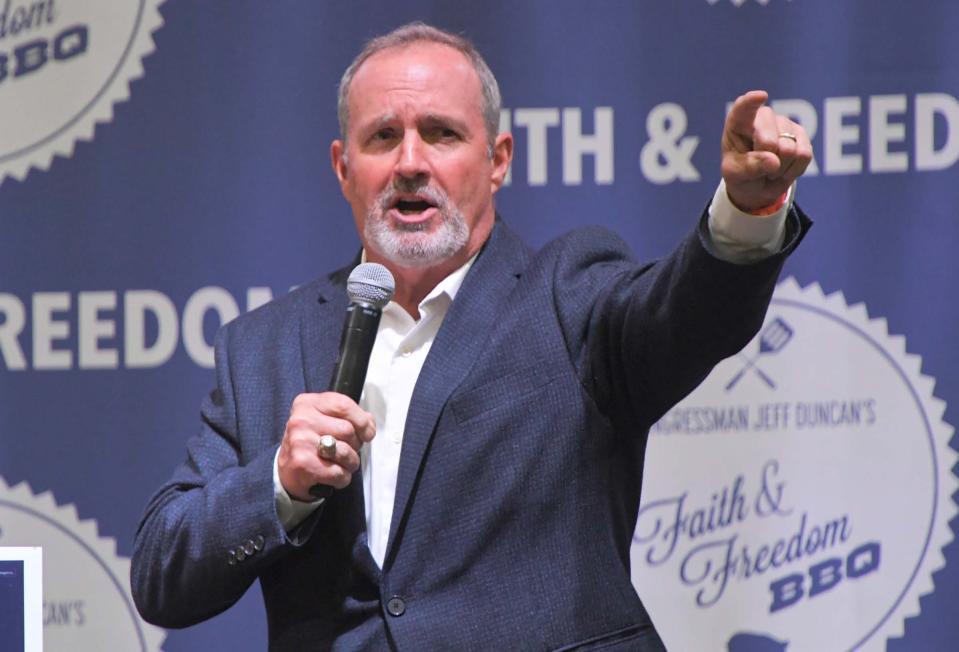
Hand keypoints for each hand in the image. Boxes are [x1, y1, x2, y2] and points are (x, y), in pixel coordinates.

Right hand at [278, 392, 375, 500]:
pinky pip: (339, 473)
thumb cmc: (310, 443)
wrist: (287, 470)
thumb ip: (349, 416)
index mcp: (307, 404)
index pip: (344, 405)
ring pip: (346, 452)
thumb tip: (368, 424)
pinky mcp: (303, 464)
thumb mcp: (325, 420)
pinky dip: (342, 478)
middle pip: (348, 430)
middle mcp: (301, 420)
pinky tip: (333, 475)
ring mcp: (301, 442)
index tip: (367, 432)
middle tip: (346, 450)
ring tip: (341, 463)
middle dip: (355, 445)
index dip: (362, 420)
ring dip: (350, 463)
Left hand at [721, 90, 812, 212]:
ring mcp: (784, 124)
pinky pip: (803, 155)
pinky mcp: (802, 136)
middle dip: (764, 161)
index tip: (761, 96)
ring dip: (779, 169)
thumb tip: (774, 162)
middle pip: (769, 141)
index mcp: (738, 123)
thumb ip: (750, 167)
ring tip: (770, 169)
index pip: (743, 109)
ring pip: (788, 150)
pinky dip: (793, 170)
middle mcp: (763, 117)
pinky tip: (784, 169)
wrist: (758, 185)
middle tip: (757, 167)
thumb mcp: (735, 174)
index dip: (751, 102)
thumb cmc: (741, 174)